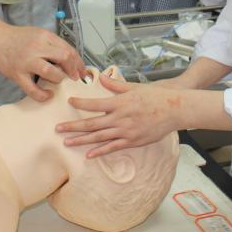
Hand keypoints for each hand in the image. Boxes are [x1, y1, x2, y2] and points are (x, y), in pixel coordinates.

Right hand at [0, 26, 85, 101]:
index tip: (82, 70)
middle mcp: (37, 48)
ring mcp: (27, 62)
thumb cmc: (18, 38)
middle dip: (73, 70)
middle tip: (74, 77)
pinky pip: (33, 90)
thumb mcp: (38, 34)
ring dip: (59, 79)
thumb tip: (71, 59)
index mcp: (44, 36)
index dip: (78, 61)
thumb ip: (53, 45)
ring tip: (57, 80)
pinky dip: (43, 95)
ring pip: (51, 72)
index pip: (68, 49)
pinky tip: (48, 94)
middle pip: (64, 58)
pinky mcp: (18, 75)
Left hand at [56, 73, 180, 157]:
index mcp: (119, 103)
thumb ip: (115, 85)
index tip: (69, 102)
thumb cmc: (154, 97)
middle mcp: (120, 118)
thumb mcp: (133, 87)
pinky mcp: (132, 141)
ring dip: (82, 140)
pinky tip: (89, 154)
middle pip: (91, 123)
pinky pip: (113, 147)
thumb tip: (100, 77)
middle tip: (58, 129)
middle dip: (73, 126)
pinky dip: (100, 151)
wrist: (174, 110)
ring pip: (99, 137)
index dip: (81, 103)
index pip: (95, 103)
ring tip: (67, 142)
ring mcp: (126, 131)